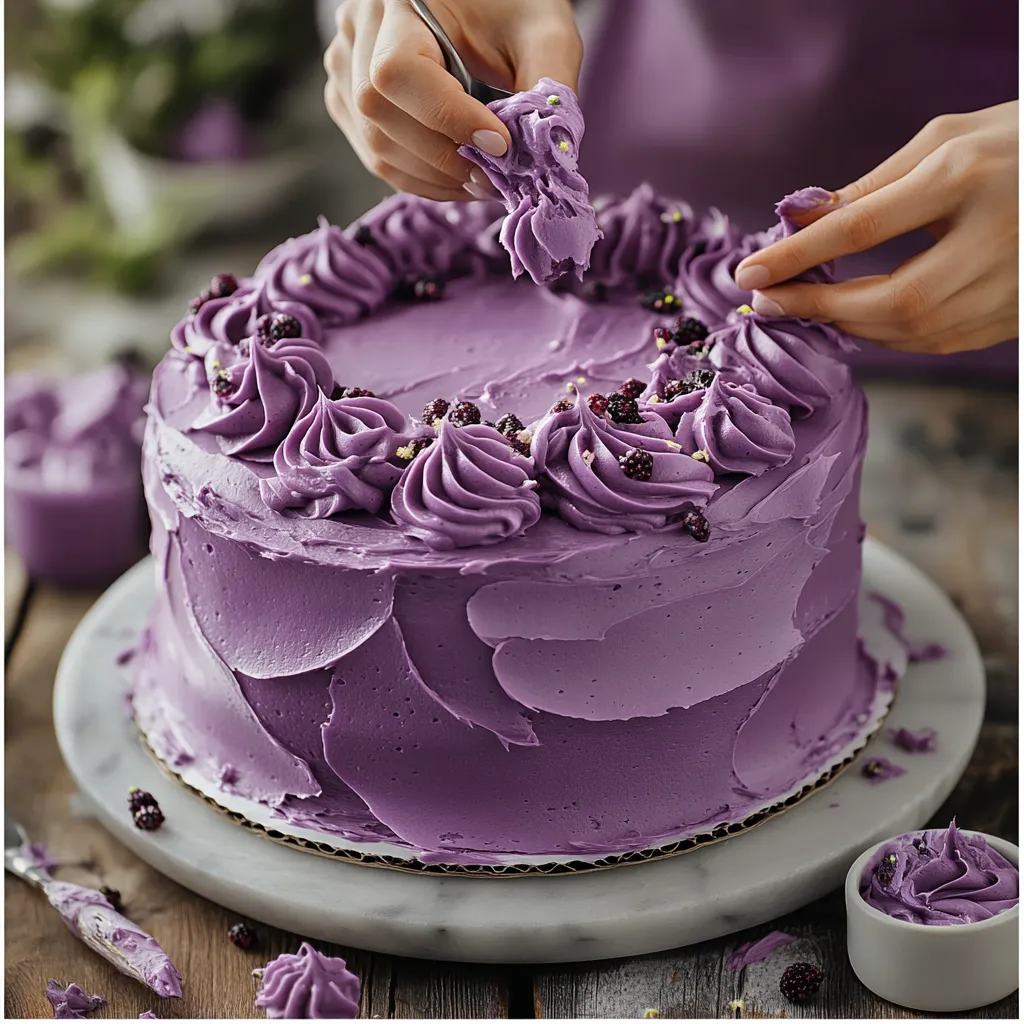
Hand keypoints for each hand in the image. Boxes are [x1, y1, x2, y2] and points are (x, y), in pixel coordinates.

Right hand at [324, 0, 581, 201]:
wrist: (481, 3)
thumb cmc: (514, 7)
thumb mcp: (544, 33)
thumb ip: (547, 90)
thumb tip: (541, 158)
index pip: (399, 72)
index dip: (449, 120)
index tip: (500, 145)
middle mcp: (359, 29)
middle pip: (381, 116)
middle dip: (446, 160)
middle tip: (496, 178)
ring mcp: (345, 68)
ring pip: (377, 147)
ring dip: (435, 178)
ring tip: (483, 181)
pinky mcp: (348, 102)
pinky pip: (378, 157)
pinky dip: (422, 179)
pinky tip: (459, 178)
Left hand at [735, 102, 1018, 353]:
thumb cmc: (1014, 143)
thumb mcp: (946, 139)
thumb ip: (873, 185)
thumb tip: (803, 220)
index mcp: (967, 178)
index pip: (862, 229)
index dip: (797, 257)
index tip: (748, 274)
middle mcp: (993, 239)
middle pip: (890, 299)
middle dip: (819, 308)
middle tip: (768, 302)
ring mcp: (1013, 285)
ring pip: (913, 331)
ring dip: (848, 325)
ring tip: (807, 309)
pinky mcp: (1017, 315)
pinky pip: (940, 342)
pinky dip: (889, 335)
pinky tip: (859, 319)